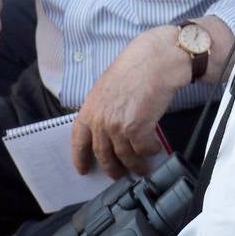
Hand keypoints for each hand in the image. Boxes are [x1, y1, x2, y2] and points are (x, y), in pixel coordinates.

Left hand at [71, 26, 188, 178]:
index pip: (79, 139)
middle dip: (112, 168)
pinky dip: (150, 152)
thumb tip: (108, 127)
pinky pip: (143, 150)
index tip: (82, 170)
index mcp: (90, 108)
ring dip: (136, 166)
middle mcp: (101, 120)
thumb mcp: (107, 87)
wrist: (153, 61)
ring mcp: (118, 127)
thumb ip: (103, 108)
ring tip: (143, 168)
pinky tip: (155, 148)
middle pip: (103, 154)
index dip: (79, 157)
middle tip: (120, 174)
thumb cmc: (134, 68)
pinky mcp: (137, 130)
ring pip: (125, 157)